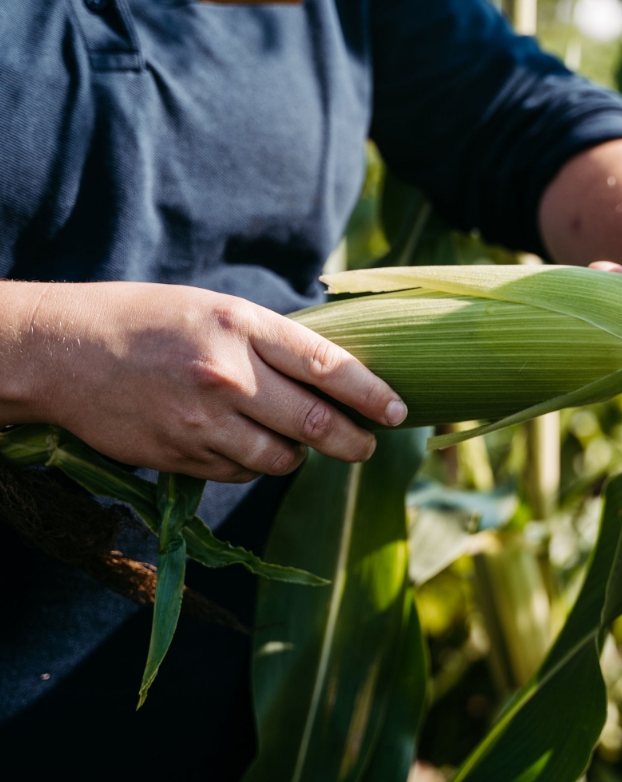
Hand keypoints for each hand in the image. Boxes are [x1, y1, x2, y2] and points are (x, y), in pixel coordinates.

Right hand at [1, 282, 406, 481]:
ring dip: (299, 455)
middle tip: (366, 446)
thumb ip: (270, 341)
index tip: (397, 411)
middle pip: (314, 422)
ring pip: (281, 457)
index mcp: (241, 326)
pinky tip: (243, 445)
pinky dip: (254, 464)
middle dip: (353, 442)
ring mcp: (203, 421)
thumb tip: (329, 376)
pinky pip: (240, 472)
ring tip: (297, 442)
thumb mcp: (215, 309)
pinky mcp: (180, 456)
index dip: (371, 393)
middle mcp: (227, 375)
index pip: (327, 365)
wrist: (63, 352)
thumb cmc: (147, 321)